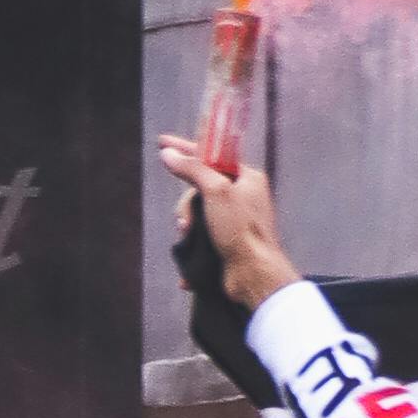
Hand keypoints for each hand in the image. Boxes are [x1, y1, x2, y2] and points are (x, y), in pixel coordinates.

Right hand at [161, 139, 297, 308]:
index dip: (185, 149)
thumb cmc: (241, 230)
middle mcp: (243, 196)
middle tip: (186, 221)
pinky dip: (193, 242)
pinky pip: (202, 232)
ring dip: (189, 225)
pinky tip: (189, 253)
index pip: (211, 156)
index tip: (163, 143)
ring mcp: (235, 219)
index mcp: (247, 178)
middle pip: (200, 187)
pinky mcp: (228, 240)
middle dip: (187, 204)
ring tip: (188, 237)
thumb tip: (169, 154)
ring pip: (198, 211)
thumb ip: (193, 169)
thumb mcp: (216, 191)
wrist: (254, 275)